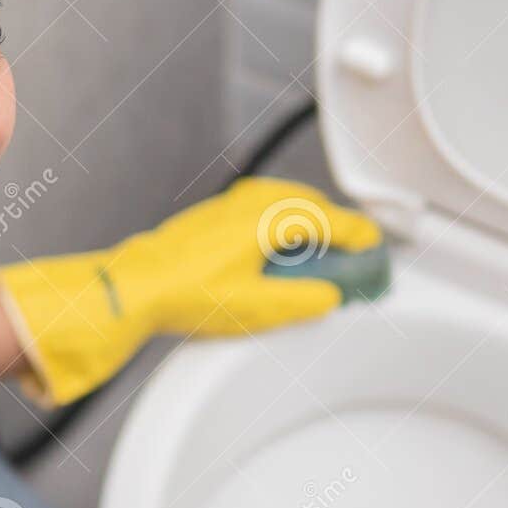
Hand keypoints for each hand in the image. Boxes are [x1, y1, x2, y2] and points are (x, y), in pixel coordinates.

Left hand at [0, 177, 380, 405]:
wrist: (134, 289)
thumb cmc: (186, 296)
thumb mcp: (257, 308)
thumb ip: (302, 302)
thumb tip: (327, 296)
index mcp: (266, 220)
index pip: (327, 219)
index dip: (357, 234)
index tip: (372, 246)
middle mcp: (248, 204)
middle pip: (308, 201)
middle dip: (335, 221)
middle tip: (354, 247)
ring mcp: (226, 207)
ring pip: (283, 199)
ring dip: (308, 216)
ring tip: (321, 245)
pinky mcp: (210, 217)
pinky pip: (261, 205)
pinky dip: (283, 217)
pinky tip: (277, 242)